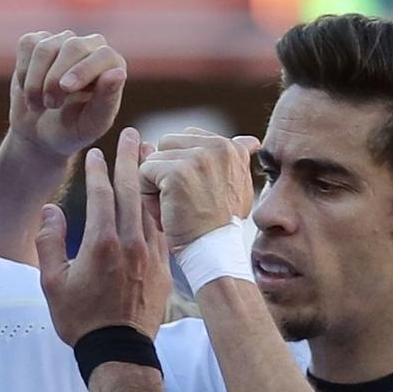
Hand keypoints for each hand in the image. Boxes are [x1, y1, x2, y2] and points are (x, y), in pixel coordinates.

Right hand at [8, 31, 127, 160]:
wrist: (39, 133)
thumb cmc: (71, 130)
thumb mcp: (91, 125)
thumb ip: (106, 101)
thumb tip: (118, 73)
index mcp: (111, 65)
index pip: (104, 55)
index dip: (83, 70)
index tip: (65, 88)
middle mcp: (90, 47)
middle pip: (73, 46)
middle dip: (55, 79)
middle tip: (50, 105)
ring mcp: (62, 41)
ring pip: (45, 48)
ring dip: (35, 82)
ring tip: (38, 105)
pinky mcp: (37, 42)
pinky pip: (28, 44)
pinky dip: (23, 71)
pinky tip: (27, 89)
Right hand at [36, 129, 170, 342]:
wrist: (118, 349)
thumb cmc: (81, 319)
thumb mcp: (52, 282)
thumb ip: (50, 242)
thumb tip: (51, 211)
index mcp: (100, 243)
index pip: (100, 194)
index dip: (97, 170)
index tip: (96, 153)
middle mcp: (129, 242)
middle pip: (131, 190)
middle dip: (131, 158)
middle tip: (133, 133)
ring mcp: (150, 252)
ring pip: (152, 204)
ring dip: (150, 177)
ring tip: (151, 154)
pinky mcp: (163, 264)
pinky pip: (163, 225)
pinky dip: (161, 204)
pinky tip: (161, 194)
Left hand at [138, 128, 261, 252]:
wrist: (215, 252)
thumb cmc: (220, 225)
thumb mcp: (239, 187)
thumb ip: (238, 160)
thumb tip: (249, 140)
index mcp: (232, 147)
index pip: (187, 139)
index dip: (181, 166)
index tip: (196, 193)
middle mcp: (219, 146)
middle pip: (167, 144)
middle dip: (166, 171)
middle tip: (181, 201)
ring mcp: (198, 158)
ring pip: (154, 159)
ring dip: (155, 185)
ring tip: (174, 208)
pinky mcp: (177, 172)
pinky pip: (144, 172)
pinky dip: (147, 195)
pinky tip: (165, 213)